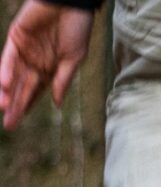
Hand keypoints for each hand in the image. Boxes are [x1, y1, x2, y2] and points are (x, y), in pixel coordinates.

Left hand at [0, 0, 93, 129]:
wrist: (70, 3)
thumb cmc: (77, 28)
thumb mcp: (75, 58)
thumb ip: (63, 80)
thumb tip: (58, 104)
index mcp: (50, 69)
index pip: (34, 92)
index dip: (26, 107)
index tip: (17, 123)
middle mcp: (35, 62)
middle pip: (21, 88)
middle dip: (14, 106)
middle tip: (8, 125)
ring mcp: (24, 50)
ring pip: (12, 76)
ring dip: (7, 93)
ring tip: (4, 108)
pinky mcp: (16, 38)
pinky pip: (8, 58)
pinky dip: (6, 71)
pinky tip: (6, 86)